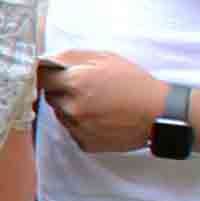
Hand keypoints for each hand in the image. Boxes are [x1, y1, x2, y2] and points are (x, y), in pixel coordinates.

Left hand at [36, 48, 164, 154]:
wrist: (158, 114)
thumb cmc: (134, 83)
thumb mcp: (106, 58)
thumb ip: (72, 57)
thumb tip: (47, 59)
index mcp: (76, 83)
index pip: (41, 77)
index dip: (46, 74)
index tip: (50, 74)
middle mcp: (72, 107)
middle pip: (50, 96)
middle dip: (61, 90)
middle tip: (83, 87)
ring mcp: (77, 127)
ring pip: (60, 114)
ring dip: (70, 107)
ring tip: (96, 102)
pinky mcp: (84, 143)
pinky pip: (72, 130)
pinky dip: (80, 123)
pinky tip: (100, 117)